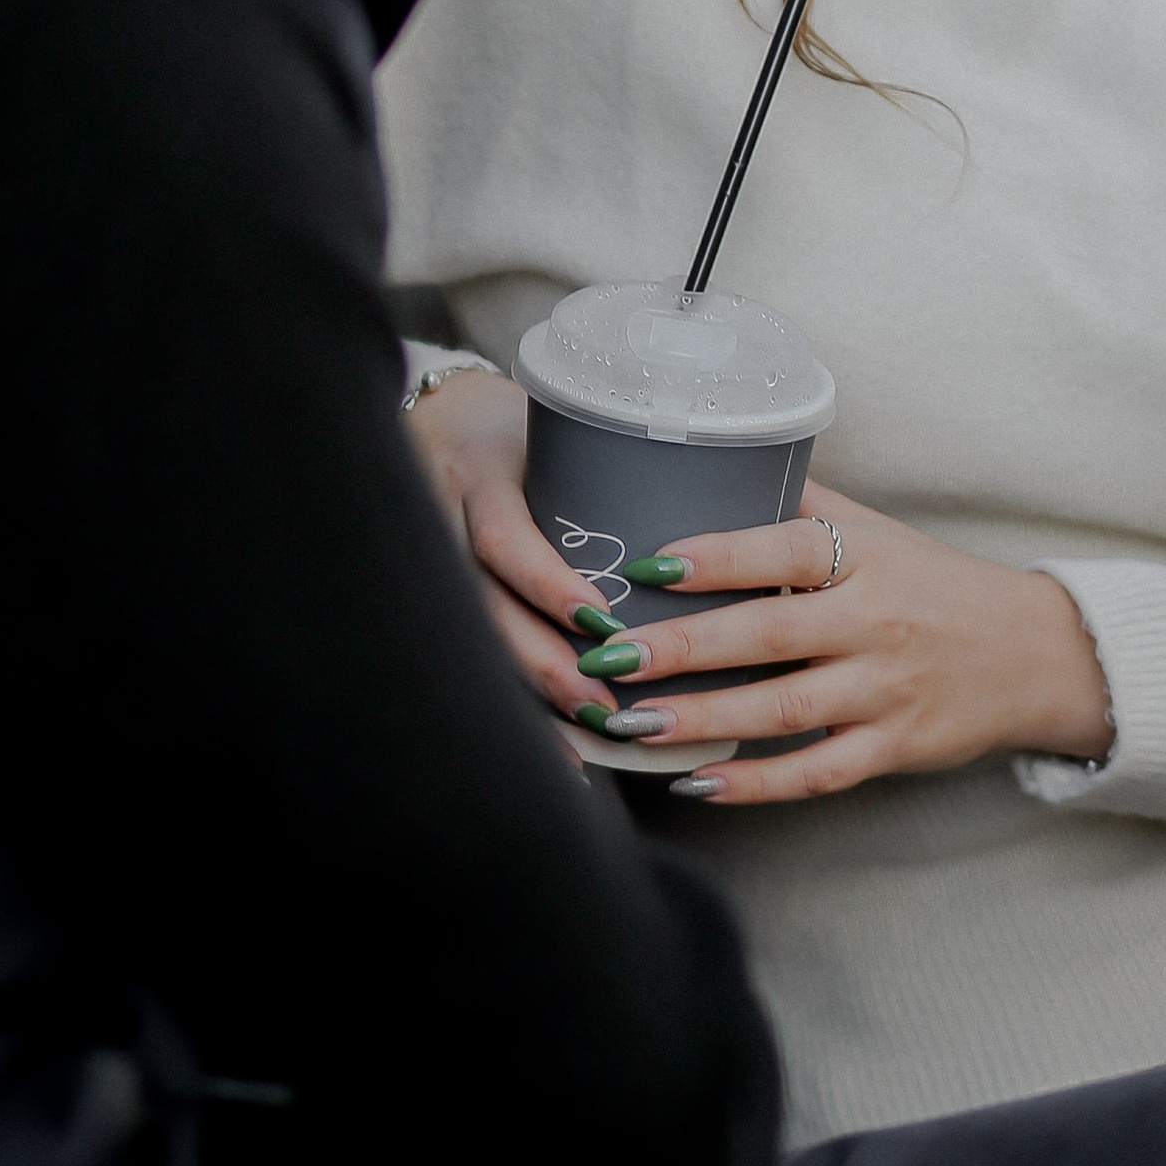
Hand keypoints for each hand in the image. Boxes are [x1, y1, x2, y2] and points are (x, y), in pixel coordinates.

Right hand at [403, 367, 627, 715]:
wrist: (439, 417)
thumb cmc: (522, 428)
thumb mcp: (556, 430)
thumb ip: (616, 471)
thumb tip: (734, 512)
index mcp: (481, 477)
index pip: (502, 538)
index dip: (547, 585)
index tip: (600, 621)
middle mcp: (443, 524)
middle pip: (484, 609)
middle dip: (545, 662)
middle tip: (606, 702)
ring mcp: (431, 563)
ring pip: (474, 641)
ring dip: (534, 692)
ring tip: (593, 729)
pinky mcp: (436, 594)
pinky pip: (473, 654)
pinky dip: (515, 705)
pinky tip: (557, 748)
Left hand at [581, 486, 1114, 805]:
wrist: (1036, 654)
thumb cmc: (935, 584)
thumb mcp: (877, 531)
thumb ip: (802, 504)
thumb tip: (715, 461)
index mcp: (864, 557)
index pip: (784, 548)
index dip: (715, 556)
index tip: (645, 564)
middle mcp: (875, 622)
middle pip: (769, 635)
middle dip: (682, 648)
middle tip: (608, 658)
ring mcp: (886, 691)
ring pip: (784, 710)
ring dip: (702, 719)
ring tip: (631, 722)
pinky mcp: (895, 748)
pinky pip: (817, 772)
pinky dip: (756, 782)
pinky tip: (696, 780)